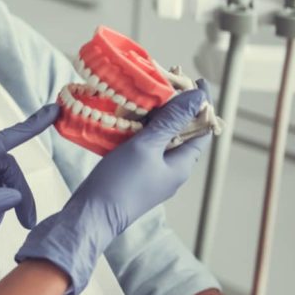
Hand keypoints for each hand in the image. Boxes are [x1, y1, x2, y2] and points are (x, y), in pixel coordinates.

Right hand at [17, 82, 212, 294]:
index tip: (196, 80)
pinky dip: (140, 128)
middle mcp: (172, 169)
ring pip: (161, 137)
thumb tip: (196, 97)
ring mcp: (153, 172)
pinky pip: (145, 145)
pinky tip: (128, 116)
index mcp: (182, 165)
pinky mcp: (136, 173)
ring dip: (156, 116)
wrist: (92, 214)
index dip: (201, 105)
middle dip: (176, 106)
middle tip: (165, 81)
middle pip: (182, 131)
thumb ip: (171, 121)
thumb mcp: (147, 146)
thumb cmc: (121, 182)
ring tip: (146, 94)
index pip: (202, 129)